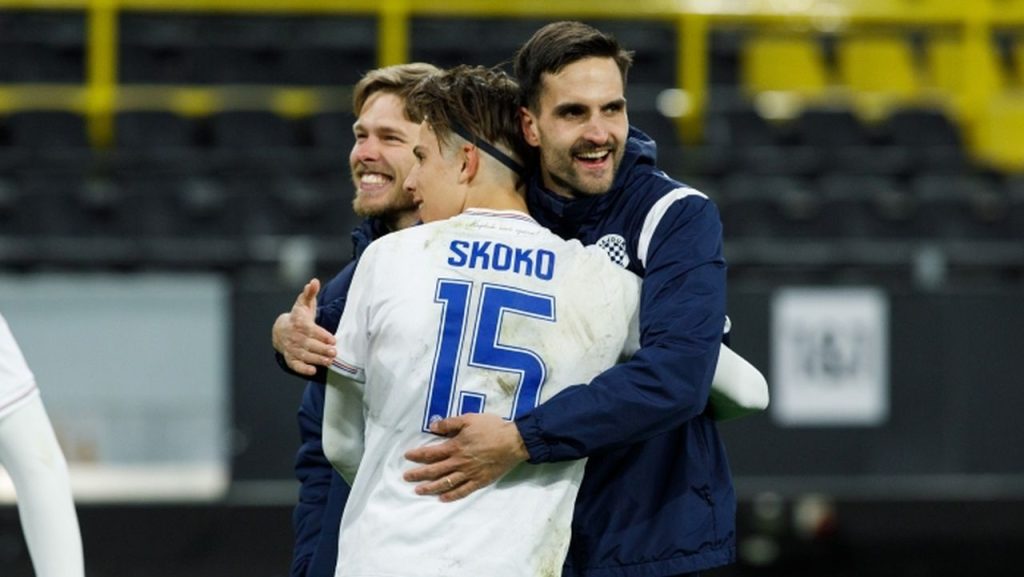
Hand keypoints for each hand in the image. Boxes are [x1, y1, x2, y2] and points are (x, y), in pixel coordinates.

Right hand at [271, 279, 335, 375]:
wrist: (281, 329)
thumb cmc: (298, 316)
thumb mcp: (303, 304)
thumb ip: (310, 293)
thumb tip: (314, 281)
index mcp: (299, 323)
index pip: (311, 330)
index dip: (322, 335)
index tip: (333, 340)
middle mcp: (295, 337)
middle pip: (309, 344)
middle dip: (322, 349)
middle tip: (334, 352)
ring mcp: (292, 348)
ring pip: (305, 355)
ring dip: (317, 359)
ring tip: (329, 361)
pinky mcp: (290, 358)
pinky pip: (295, 365)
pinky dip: (303, 369)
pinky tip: (313, 371)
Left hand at [403, 413, 528, 501]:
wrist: (513, 442)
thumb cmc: (491, 428)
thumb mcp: (469, 419)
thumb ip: (450, 424)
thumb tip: (433, 427)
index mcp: (455, 447)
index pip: (431, 453)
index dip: (418, 455)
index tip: (407, 456)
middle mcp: (459, 462)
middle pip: (434, 470)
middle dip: (418, 474)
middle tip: (406, 477)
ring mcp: (469, 473)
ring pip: (446, 483)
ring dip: (430, 487)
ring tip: (419, 491)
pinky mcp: (479, 481)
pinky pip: (463, 491)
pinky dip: (452, 495)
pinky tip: (442, 498)